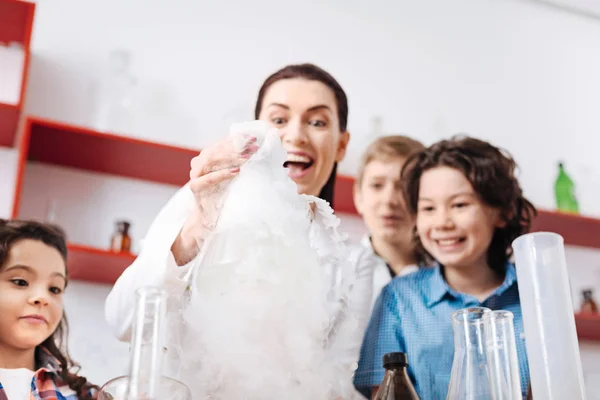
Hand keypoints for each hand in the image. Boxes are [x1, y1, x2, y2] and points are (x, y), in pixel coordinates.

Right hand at [171, 134, 258, 264]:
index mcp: (209, 156)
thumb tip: (264, 147)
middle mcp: (200, 163)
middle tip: (254, 146)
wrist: (210, 219)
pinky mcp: (195, 188)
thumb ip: (244, 162)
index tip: (254, 138)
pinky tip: (236, 171)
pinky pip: (207, 179)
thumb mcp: (237, 176)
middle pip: (217, 149)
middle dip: (237, 146)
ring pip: (210, 160)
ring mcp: (196, 175)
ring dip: (231, 157)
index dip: (238, 139)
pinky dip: (222, 174)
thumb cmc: (227, 196)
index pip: (223, 143)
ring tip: (247, 157)